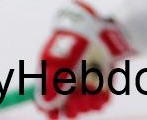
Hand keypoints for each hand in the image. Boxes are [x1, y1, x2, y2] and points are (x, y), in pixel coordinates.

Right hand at [36, 0, 132, 116]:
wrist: (100, 34)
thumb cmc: (73, 45)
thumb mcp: (58, 63)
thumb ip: (51, 85)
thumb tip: (44, 105)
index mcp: (52, 76)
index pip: (46, 100)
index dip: (48, 109)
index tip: (52, 116)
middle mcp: (68, 84)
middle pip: (67, 109)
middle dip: (71, 109)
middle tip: (74, 104)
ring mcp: (84, 86)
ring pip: (85, 108)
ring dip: (87, 102)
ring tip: (91, 87)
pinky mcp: (101, 87)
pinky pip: (100, 103)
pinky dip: (100, 97)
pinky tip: (101, 84)